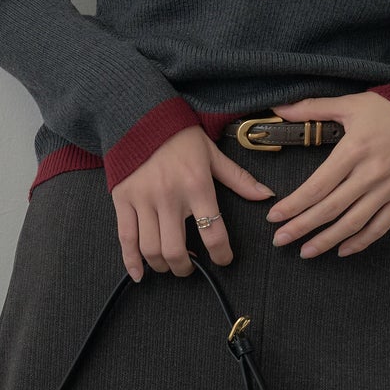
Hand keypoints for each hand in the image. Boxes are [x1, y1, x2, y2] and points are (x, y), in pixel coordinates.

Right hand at [111, 125, 274, 280]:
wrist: (139, 116)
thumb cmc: (179, 136)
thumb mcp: (213, 154)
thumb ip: (238, 179)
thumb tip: (266, 195)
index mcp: (196, 185)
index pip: (213, 232)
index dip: (221, 254)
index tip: (224, 260)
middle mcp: (169, 196)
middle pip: (175, 250)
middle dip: (185, 267)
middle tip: (190, 267)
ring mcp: (143, 199)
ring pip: (151, 248)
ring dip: (162, 266)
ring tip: (169, 264)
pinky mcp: (122, 200)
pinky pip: (126, 238)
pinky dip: (131, 261)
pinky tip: (139, 273)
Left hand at [263, 93, 389, 257]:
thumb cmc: (389, 109)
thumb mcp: (350, 103)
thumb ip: (312, 108)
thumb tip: (279, 108)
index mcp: (354, 150)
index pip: (317, 186)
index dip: (294, 204)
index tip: (274, 217)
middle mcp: (371, 173)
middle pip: (330, 209)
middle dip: (301, 227)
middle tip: (280, 240)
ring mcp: (389, 189)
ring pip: (353, 223)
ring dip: (327, 241)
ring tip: (306, 252)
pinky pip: (380, 227)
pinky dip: (360, 242)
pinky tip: (342, 250)